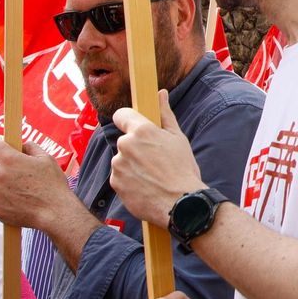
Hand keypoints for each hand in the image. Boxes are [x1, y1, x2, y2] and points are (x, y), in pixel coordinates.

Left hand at [0, 138, 74, 230]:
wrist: (55, 212)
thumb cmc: (53, 185)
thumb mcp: (47, 159)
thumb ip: (31, 148)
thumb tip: (22, 145)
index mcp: (9, 159)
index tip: (1, 151)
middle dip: (1, 169)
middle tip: (18, 176)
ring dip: (1, 187)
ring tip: (21, 193)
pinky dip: (2, 202)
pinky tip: (18, 203)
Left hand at [110, 90, 203, 223]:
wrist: (180, 204)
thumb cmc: (183, 170)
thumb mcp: (178, 138)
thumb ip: (165, 114)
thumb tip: (161, 94)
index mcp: (142, 131)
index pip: (121, 115)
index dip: (128, 120)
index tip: (134, 126)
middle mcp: (125, 145)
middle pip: (125, 141)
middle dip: (136, 148)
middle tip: (155, 160)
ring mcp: (118, 165)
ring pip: (122, 160)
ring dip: (132, 165)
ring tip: (152, 176)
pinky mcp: (115, 183)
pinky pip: (119, 177)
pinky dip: (129, 181)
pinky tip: (146, 186)